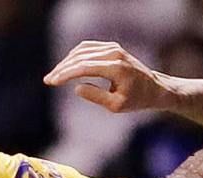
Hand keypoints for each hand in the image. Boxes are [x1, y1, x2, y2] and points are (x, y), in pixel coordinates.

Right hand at [44, 41, 170, 114]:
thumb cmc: (136, 100)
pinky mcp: (111, 46)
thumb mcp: (116, 105)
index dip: (66, 75)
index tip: (52, 82)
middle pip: (80, 57)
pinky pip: (88, 47)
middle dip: (62, 69)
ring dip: (66, 62)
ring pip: (82, 50)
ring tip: (55, 75)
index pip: (84, 67)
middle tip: (48, 80)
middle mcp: (114, 53)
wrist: (154, 88)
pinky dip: (75, 56)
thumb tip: (76, 88)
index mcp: (116, 68)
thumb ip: (96, 96)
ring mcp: (113, 47)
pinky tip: (66, 66)